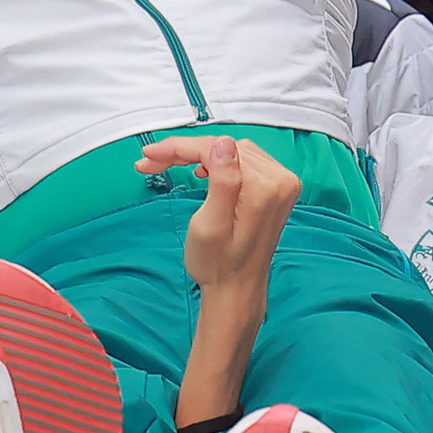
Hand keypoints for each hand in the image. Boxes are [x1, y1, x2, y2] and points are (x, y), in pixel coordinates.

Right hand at [144, 134, 300, 295]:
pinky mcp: (276, 188)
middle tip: (151, 162)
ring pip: (231, 151)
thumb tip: (223, 143)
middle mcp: (281, 180)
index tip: (150, 155)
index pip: (216, 150)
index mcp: (265, 188)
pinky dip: (219, 162)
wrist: (237, 289)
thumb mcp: (210, 225)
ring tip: (170, 165)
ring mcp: (282, 183)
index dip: (179, 148)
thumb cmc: (218, 265)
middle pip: (223, 148)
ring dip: (200, 155)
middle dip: (185, 151)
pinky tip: (202, 169)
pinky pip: (243, 161)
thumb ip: (222, 180)